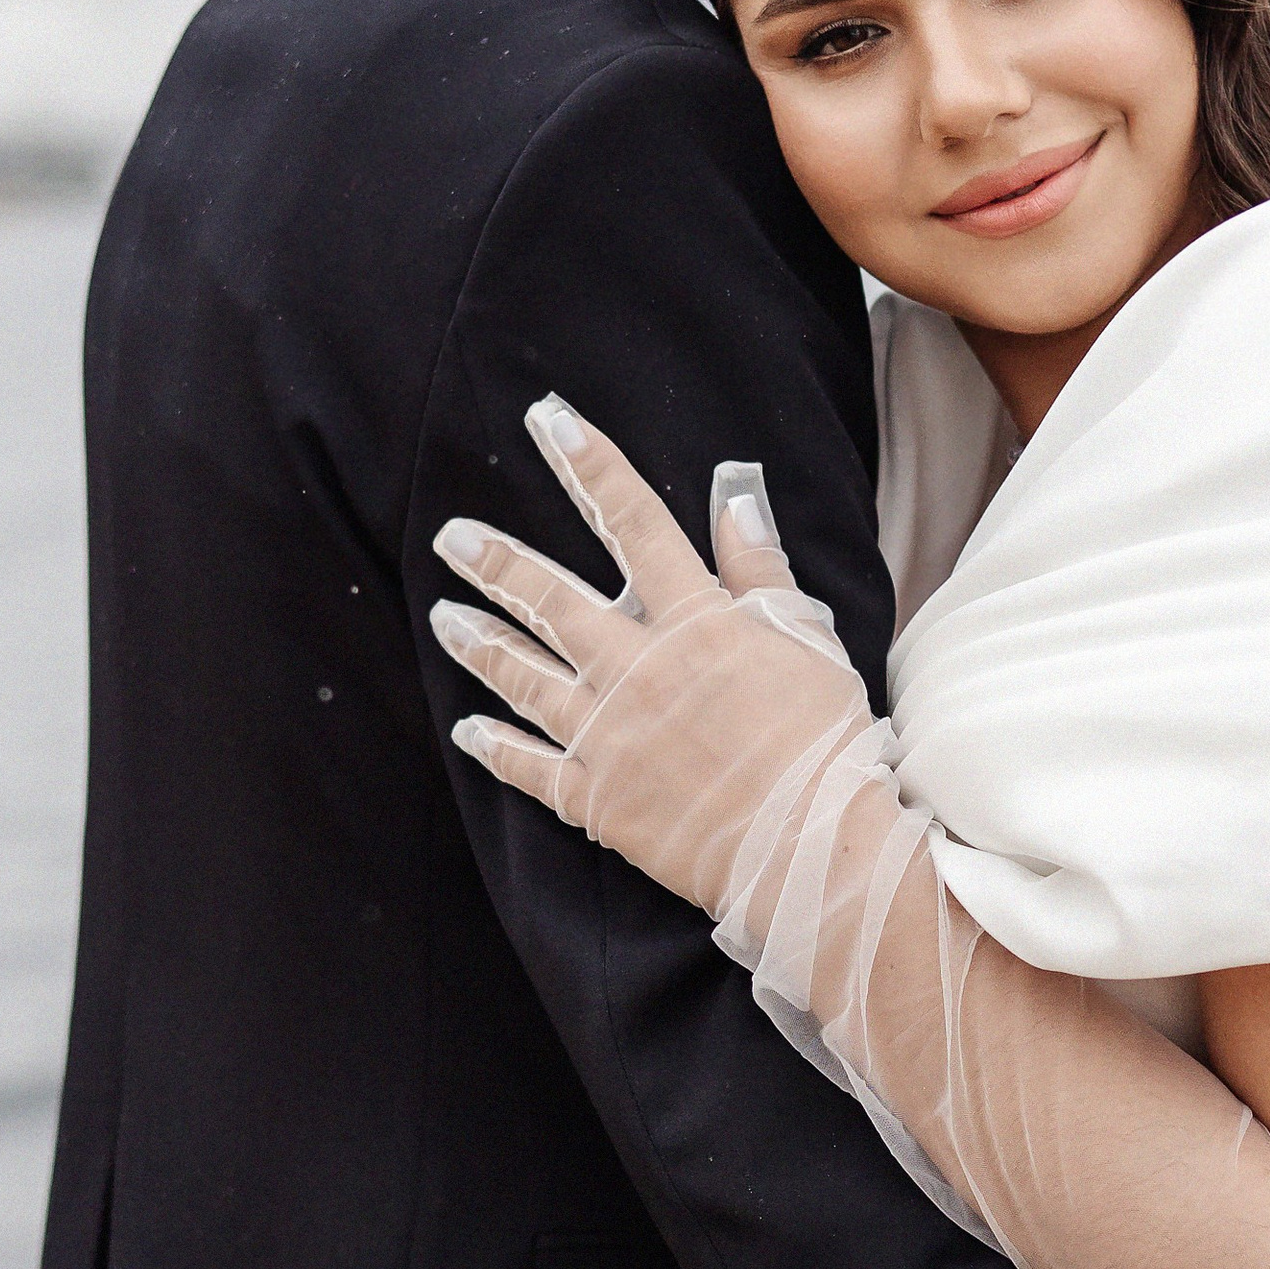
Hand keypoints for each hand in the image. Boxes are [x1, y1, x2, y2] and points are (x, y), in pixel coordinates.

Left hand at [430, 396, 874, 915]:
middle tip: (452, 537)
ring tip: (444, 617)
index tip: (549, 421)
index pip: (636, 523)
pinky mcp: (596, 799)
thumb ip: (761, 572)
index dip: (591, 466)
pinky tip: (467, 730)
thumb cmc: (825, 742)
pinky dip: (496, 748)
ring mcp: (607, 735)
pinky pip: (531, 768)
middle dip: (498, 563)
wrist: (809, 847)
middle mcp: (636, 668)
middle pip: (553, 600)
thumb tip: (735, 497)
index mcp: (694, 622)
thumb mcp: (806, 641)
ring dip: (482, 643)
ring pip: (525, 677)